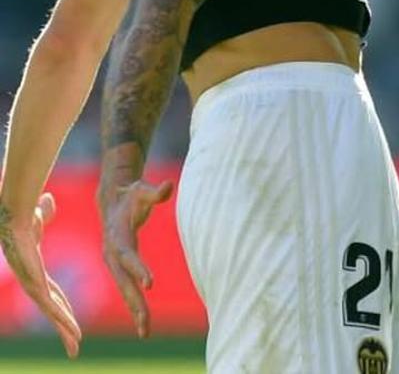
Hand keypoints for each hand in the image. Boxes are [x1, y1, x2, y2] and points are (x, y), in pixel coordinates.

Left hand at [0, 193, 80, 357]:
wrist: (13, 217)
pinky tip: (72, 330)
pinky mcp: (35, 284)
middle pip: (53, 311)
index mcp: (36, 272)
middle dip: (64, 330)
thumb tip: (47, 200)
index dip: (63, 310)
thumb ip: (45, 213)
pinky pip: (52, 306)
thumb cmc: (23, 215)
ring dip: (65, 331)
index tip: (72, 324)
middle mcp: (34, 283)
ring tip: (75, 348)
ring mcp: (33, 285)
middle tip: (74, 348)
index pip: (53, 296)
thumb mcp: (39, 217)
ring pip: (52, 314)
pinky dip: (63, 319)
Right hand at [98, 179, 173, 337]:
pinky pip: (128, 289)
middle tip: (145, 322)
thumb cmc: (132, 195)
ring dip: (135, 310)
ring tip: (145, 331)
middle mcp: (113, 255)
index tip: (150, 284)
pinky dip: (136, 305)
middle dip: (134, 302)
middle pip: (124, 282)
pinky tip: (144, 322)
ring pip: (126, 291)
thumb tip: (168, 185)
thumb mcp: (142, 191)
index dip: (138, 269)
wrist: (112, 201)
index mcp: (118, 239)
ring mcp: (115, 264)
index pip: (129, 257)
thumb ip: (155, 191)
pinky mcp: (121, 268)